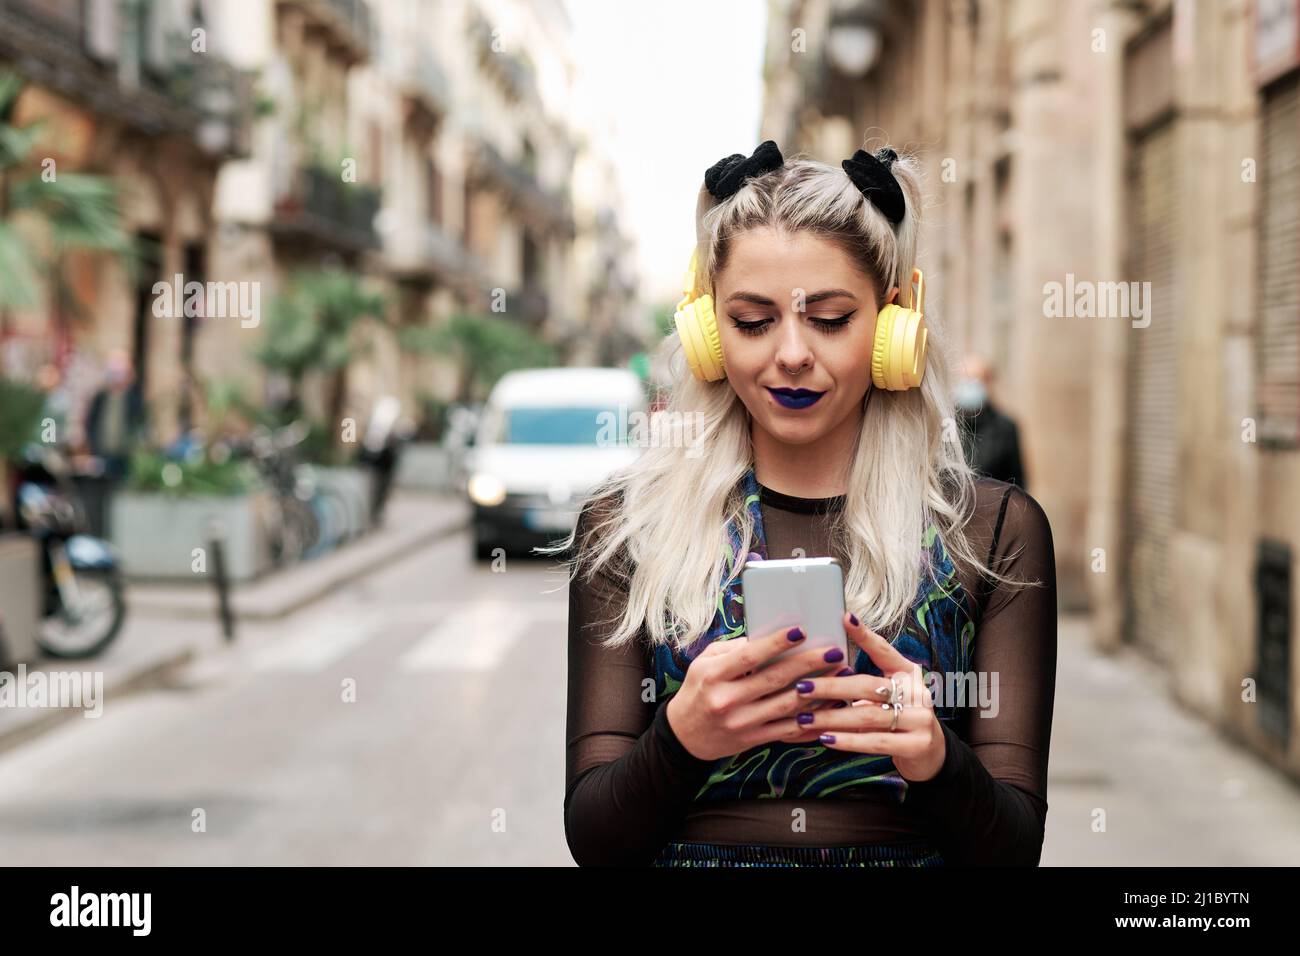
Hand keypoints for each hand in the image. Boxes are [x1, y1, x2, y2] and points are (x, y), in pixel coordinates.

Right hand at [665, 624, 850, 760]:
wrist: (684, 735)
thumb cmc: (698, 690)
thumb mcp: (704, 663)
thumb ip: (733, 650)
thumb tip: (768, 637)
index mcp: (714, 676)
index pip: (749, 657)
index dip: (776, 643)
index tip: (800, 630)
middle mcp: (727, 700)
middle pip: (774, 679)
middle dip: (808, 663)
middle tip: (834, 651)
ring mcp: (741, 723)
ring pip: (787, 705)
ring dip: (818, 690)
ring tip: (840, 675)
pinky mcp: (753, 740)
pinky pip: (788, 729)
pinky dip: (811, 718)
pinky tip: (830, 706)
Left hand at [785, 611, 946, 781]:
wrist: (931, 753)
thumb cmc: (899, 717)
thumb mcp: (888, 695)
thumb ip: (864, 684)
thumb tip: (824, 666)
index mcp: (908, 674)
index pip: (884, 651)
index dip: (865, 635)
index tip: (844, 617)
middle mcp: (917, 692)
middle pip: (868, 685)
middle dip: (832, 686)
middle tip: (801, 686)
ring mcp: (920, 719)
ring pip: (868, 715)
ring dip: (832, 717)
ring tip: (804, 717)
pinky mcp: (916, 745)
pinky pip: (875, 741)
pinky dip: (848, 740)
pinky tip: (826, 738)